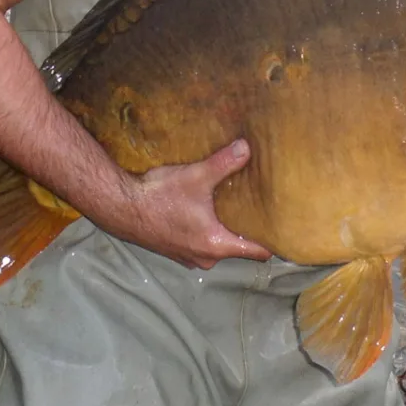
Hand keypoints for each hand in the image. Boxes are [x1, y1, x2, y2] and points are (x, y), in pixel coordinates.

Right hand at [91, 138, 271, 268]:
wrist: (120, 206)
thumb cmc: (158, 197)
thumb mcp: (196, 176)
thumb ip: (224, 164)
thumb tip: (247, 148)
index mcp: (216, 245)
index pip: (257, 252)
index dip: (273, 241)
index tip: (285, 229)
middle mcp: (205, 257)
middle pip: (238, 248)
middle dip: (248, 230)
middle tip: (260, 209)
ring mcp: (188, 256)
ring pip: (218, 246)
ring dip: (224, 230)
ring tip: (234, 208)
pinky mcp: (174, 250)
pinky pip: (200, 244)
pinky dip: (206, 231)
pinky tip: (204, 212)